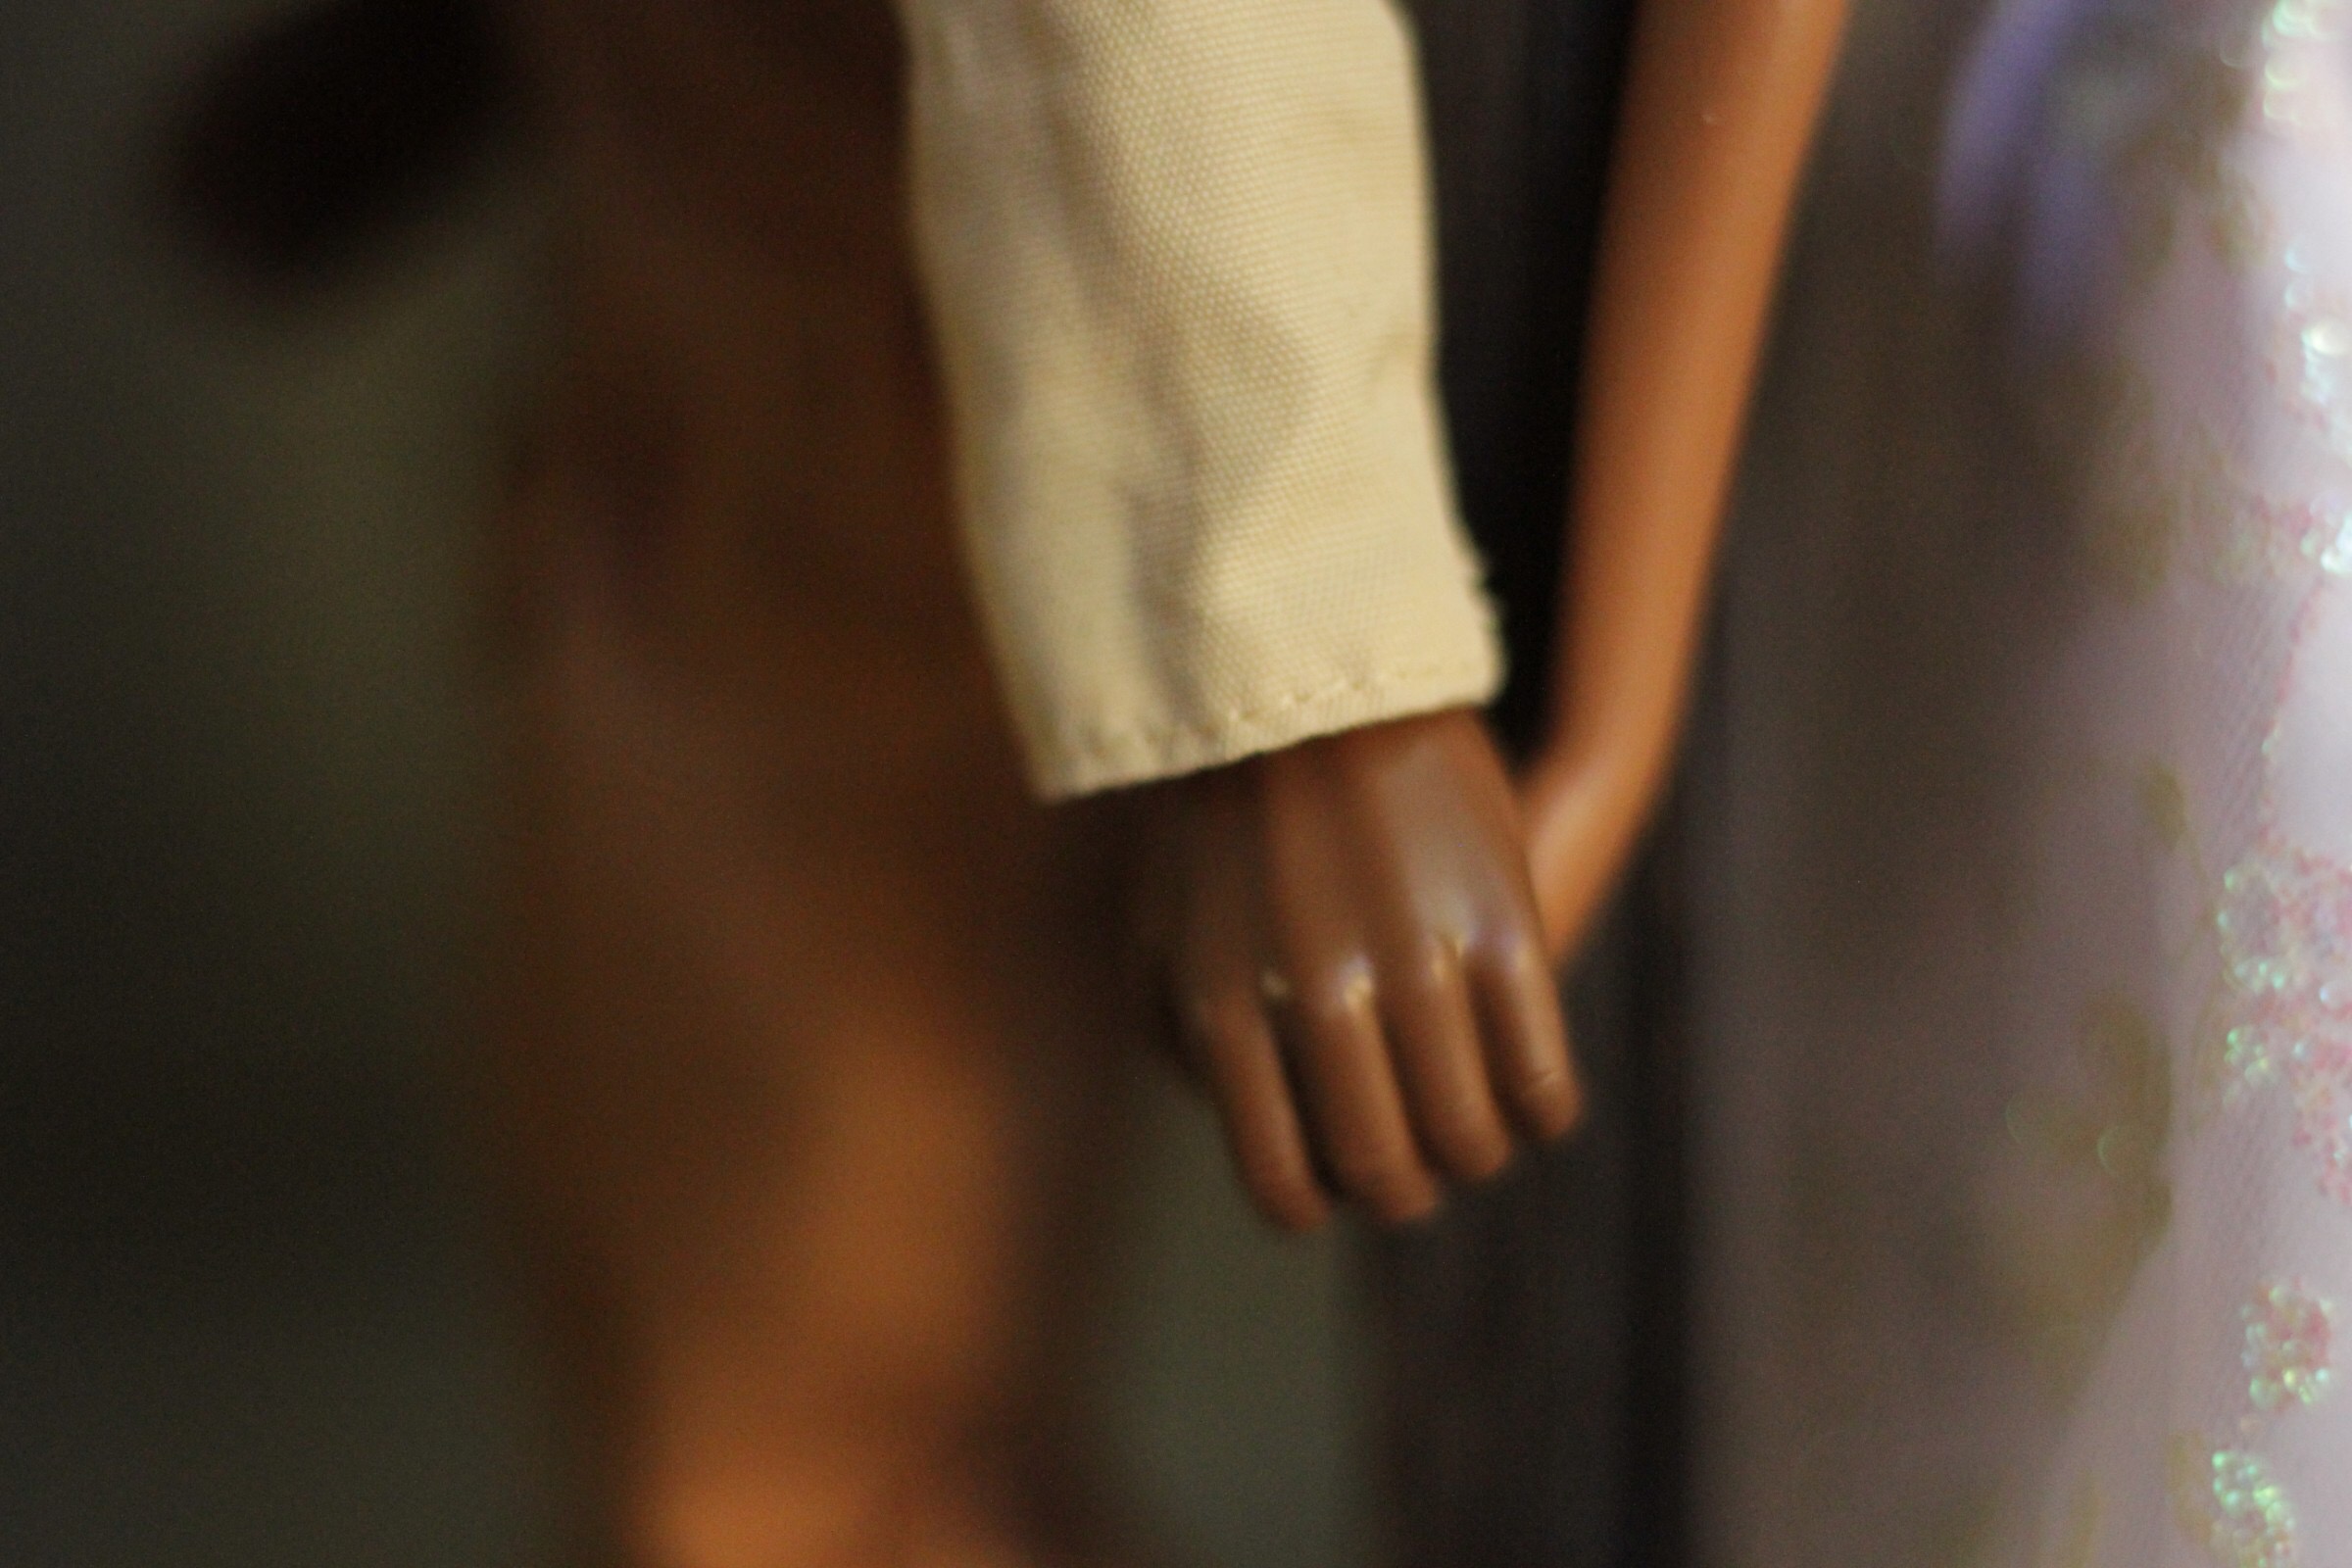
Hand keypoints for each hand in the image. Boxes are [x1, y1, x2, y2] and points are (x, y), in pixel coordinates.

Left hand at [1136, 709, 1579, 1230]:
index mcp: (1226, 1011)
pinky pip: (1543, 1075)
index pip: (1289, 1186)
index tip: (1348, 1180)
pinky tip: (1533, 1090)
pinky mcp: (1501, 924)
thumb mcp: (1162, 932)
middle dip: (1411, 1188)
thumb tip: (1247, 1140)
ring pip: (1473, 1138)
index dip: (1328, 1203)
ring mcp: (1415, 960)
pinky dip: (1544, 1107)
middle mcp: (1318, 998)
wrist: (1312, 673)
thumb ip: (1183, 1046)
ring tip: (1477, 1124)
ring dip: (1478, 1151)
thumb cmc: (1228, 815)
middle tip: (1423, 1164)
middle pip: (1392, 1173)